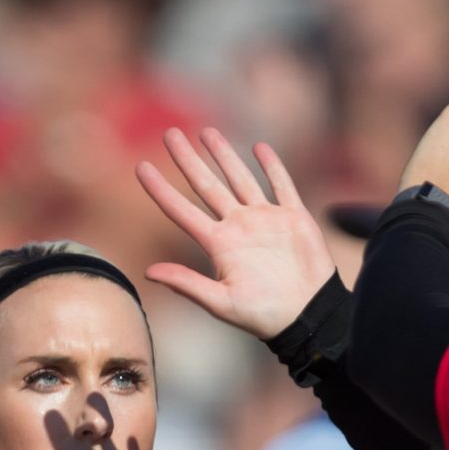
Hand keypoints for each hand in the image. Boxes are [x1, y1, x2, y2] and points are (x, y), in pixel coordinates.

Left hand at [137, 129, 336, 339]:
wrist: (308, 317)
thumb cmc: (264, 315)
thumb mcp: (221, 303)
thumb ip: (187, 284)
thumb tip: (148, 272)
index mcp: (219, 245)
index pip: (181, 211)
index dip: (160, 190)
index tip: (141, 167)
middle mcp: (238, 227)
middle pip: (206, 185)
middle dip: (188, 160)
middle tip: (170, 133)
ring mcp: (265, 220)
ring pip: (239, 178)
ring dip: (224, 155)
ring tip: (206, 132)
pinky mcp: (293, 218)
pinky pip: (281, 186)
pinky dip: (272, 166)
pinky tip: (260, 148)